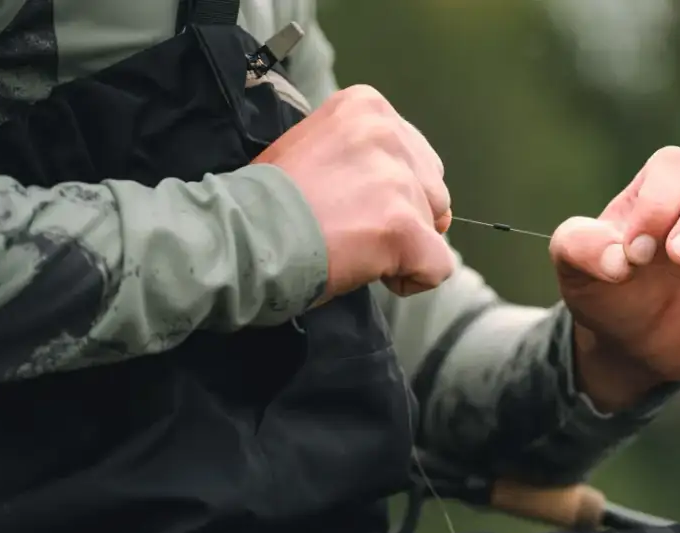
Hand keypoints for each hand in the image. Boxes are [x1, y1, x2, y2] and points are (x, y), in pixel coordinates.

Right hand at [254, 85, 454, 299]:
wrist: (240, 234)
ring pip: (435, 227)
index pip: (414, 156)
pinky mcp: (404, 226)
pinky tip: (374, 272)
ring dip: (403, 247)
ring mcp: (398, 180)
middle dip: (402, 217)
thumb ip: (366, 157)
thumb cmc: (268, 201)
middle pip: (432, 190)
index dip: (390, 192)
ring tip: (353, 247)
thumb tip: (421, 194)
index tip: (348, 204)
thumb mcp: (316, 148)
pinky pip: (439, 265)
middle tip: (349, 229)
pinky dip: (414, 279)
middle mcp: (388, 133)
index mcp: (367, 106)